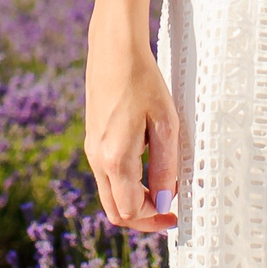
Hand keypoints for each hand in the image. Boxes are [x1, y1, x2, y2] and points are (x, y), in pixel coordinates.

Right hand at [84, 36, 182, 232]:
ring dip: (134, 201)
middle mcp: (97, 158)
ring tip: (161, 191)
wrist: (114, 49)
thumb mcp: (165, 124)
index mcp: (115, 158)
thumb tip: (165, 200)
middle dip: (142, 218)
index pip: (130, 210)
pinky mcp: (92, 138)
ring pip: (109, 194)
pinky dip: (125, 184)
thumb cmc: (143, 81)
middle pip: (114, 210)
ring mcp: (91, 148)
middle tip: (168, 214)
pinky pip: (106, 175)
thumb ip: (165, 167)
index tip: (175, 214)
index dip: (154, 218)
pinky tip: (146, 169)